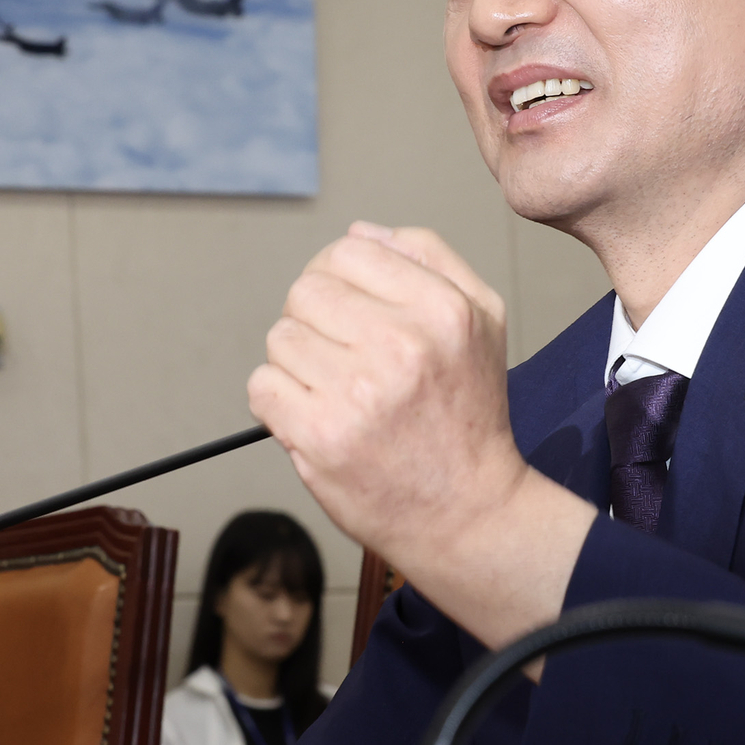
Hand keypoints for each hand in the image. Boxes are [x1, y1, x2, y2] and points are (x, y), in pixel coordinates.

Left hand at [250, 223, 522, 567]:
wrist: (468, 513)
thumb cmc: (470, 415)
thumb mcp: (481, 320)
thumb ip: (429, 258)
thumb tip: (359, 231)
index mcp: (441, 310)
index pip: (348, 251)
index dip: (337, 276)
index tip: (347, 310)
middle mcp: (402, 346)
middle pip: (306, 291)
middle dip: (314, 320)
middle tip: (340, 356)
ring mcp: (358, 394)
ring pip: (280, 339)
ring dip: (296, 364)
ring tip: (335, 392)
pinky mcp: (321, 438)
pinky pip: (262, 387)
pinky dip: (276, 402)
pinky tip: (313, 417)